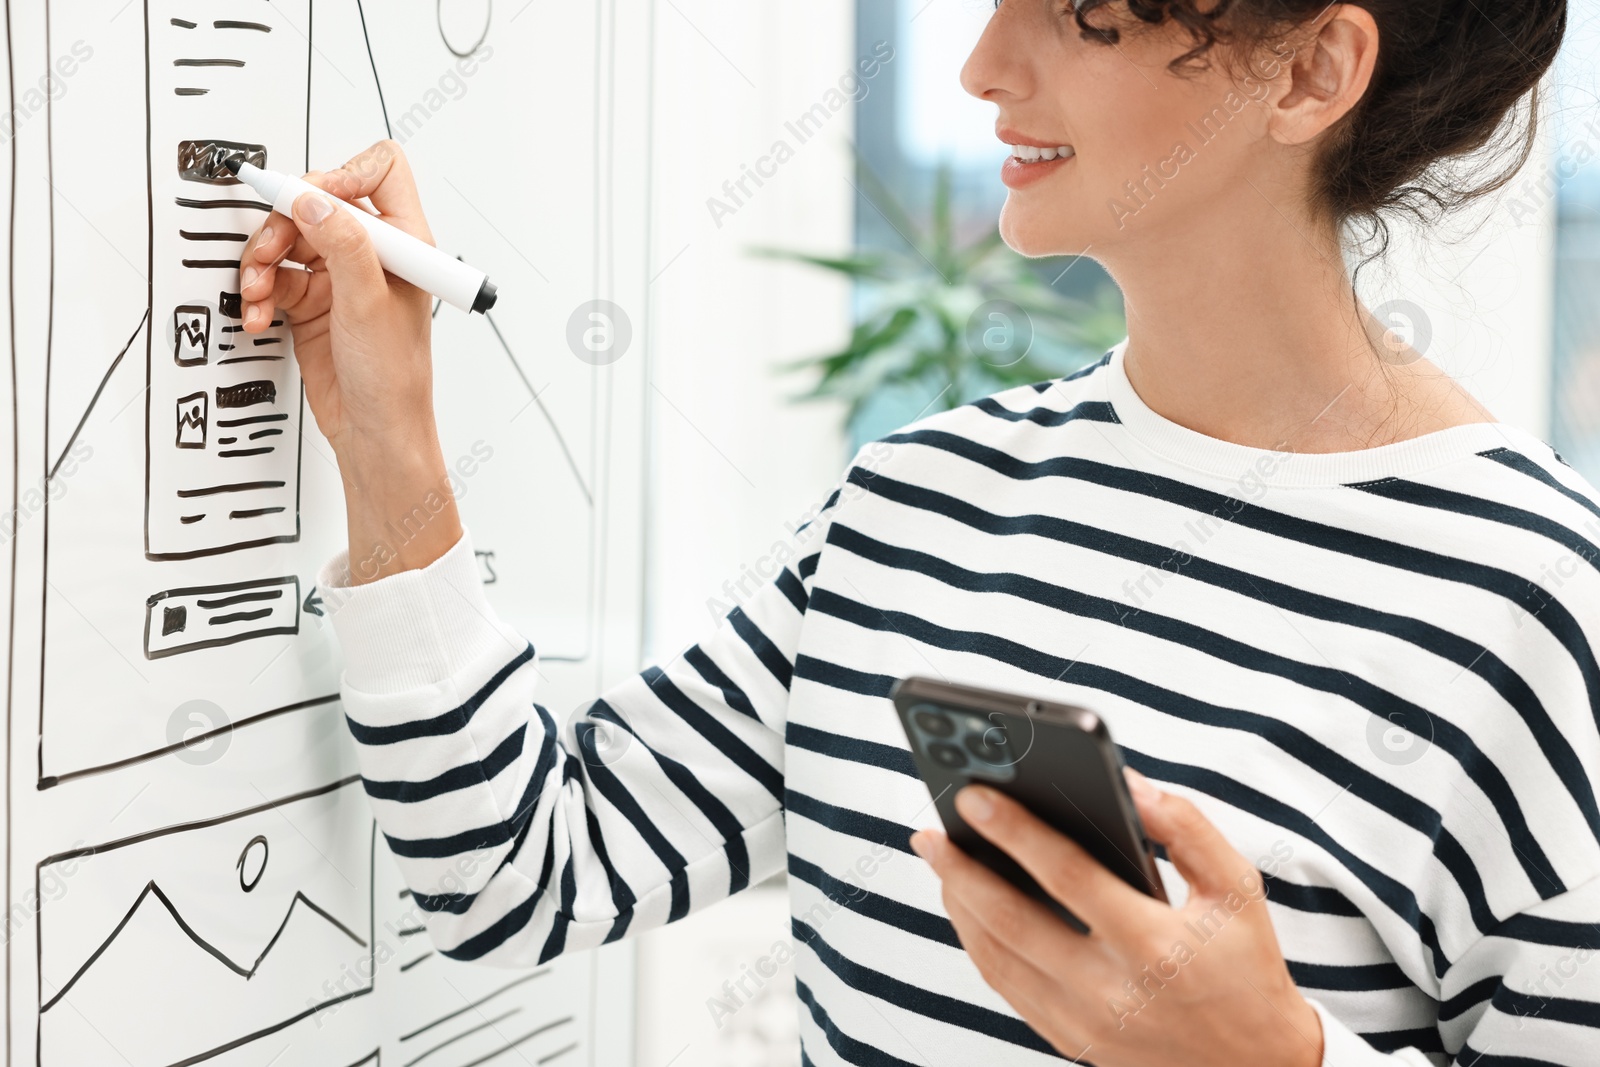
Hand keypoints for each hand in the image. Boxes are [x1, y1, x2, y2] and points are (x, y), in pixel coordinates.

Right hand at [238, 140, 460, 581]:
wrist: (375, 433)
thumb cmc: (394, 379)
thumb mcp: (370, 303)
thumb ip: (344, 245)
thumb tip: (315, 200)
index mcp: (405, 243)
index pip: (379, 171)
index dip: (342, 176)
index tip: (311, 201)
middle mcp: (372, 254)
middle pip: (316, 203)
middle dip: (284, 225)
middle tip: (269, 252)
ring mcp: (340, 278)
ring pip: (288, 239)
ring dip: (263, 262)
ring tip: (259, 292)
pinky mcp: (312, 302)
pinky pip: (274, 277)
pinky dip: (260, 293)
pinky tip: (261, 315)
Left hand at [911, 771, 1323, 1066]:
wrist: (1257, 1066)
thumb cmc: (1245, 965)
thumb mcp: (1237, 888)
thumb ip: (1185, 826)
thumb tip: (1127, 784)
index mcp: (1152, 944)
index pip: (1066, 875)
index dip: (1014, 831)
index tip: (973, 795)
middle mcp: (1110, 989)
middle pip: (1011, 921)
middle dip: (960, 869)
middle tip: (928, 829)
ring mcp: (1084, 1022)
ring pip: (996, 959)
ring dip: (958, 905)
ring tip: (939, 860)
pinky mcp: (1069, 1039)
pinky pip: (1005, 987)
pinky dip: (977, 943)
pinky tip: (967, 906)